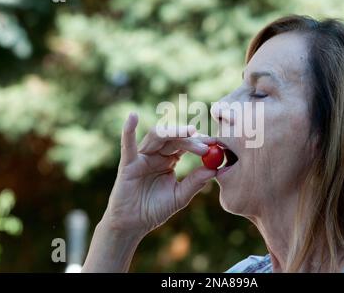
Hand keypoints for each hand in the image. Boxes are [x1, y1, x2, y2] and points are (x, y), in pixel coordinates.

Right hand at [102, 112, 216, 236]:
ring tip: (189, 132)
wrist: (133, 225)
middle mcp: (156, 155)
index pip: (185, 145)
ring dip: (174, 132)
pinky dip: (129, 130)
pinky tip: (133, 117)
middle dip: (190, 139)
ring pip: (157, 137)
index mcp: (169, 160)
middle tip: (206, 143)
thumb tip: (214, 170)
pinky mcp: (128, 164)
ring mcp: (141, 157)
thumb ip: (195, 183)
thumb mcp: (180, 197)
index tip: (215, 142)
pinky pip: (128, 145)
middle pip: (174, 138)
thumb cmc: (155, 210)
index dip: (199, 142)